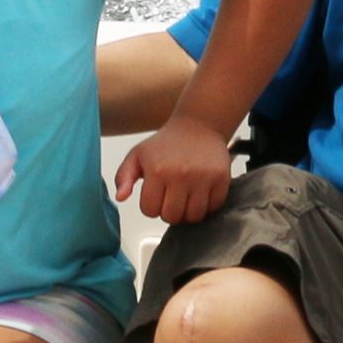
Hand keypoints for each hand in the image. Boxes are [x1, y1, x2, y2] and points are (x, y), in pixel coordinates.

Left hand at [112, 113, 233, 223]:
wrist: (198, 125)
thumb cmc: (166, 143)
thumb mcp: (137, 155)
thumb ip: (123, 177)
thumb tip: (121, 197)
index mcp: (158, 171)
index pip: (150, 210)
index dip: (151, 206)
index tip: (157, 195)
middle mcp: (181, 175)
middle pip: (173, 216)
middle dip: (169, 211)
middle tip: (172, 198)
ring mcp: (204, 178)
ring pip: (194, 216)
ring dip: (188, 212)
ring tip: (186, 198)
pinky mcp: (222, 178)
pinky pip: (214, 206)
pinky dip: (208, 205)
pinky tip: (201, 193)